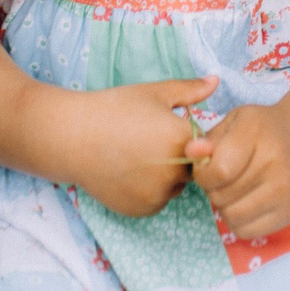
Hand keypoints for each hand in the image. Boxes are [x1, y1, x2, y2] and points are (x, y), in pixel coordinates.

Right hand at [52, 75, 216, 218]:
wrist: (73, 137)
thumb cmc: (114, 109)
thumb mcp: (154, 93)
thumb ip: (190, 90)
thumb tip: (217, 80)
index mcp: (182, 140)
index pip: (203, 143)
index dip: (185, 135)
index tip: (162, 127)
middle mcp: (175, 172)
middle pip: (191, 167)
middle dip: (177, 157)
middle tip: (147, 142)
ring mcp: (158, 195)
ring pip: (175, 186)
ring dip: (166, 176)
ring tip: (135, 156)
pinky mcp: (142, 210)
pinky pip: (157, 201)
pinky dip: (149, 191)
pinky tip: (128, 172)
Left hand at [187, 101, 289, 238]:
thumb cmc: (263, 128)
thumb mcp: (236, 121)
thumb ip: (210, 139)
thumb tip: (190, 153)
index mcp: (257, 132)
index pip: (219, 171)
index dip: (203, 174)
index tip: (207, 167)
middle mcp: (275, 162)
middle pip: (222, 195)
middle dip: (213, 189)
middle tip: (223, 177)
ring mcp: (285, 191)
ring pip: (232, 216)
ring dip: (225, 206)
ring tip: (234, 189)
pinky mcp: (288, 213)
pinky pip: (247, 231)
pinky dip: (239, 220)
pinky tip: (246, 202)